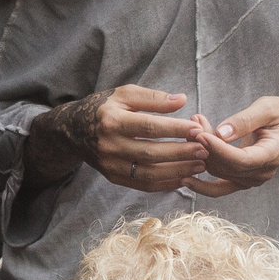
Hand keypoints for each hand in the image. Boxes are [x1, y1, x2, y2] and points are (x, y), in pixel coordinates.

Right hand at [33, 85, 207, 190]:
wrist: (73, 131)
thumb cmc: (104, 108)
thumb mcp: (124, 94)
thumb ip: (153, 98)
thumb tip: (182, 100)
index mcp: (112, 121)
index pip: (149, 127)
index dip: (175, 129)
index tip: (197, 129)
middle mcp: (109, 146)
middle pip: (151, 153)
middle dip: (181, 153)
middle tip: (205, 150)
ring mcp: (110, 165)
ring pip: (149, 173)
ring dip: (178, 171)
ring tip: (200, 165)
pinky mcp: (113, 178)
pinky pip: (143, 185)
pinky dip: (166, 183)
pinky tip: (184, 177)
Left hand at [187, 98, 278, 195]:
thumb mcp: (267, 109)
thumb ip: (245, 120)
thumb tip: (221, 133)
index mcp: (272, 154)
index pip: (241, 159)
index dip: (218, 149)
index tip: (199, 135)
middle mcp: (262, 173)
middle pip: (226, 165)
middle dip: (205, 147)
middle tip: (191, 126)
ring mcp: (252, 180)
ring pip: (218, 172)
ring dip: (201, 154)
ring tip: (191, 130)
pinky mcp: (241, 181)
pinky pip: (219, 189)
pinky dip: (201, 185)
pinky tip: (184, 178)